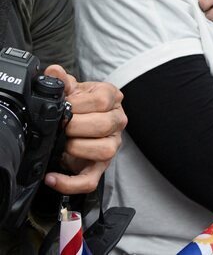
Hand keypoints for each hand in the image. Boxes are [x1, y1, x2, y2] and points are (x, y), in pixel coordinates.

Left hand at [43, 66, 125, 194]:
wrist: (82, 123)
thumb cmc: (81, 104)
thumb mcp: (72, 89)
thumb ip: (62, 81)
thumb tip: (54, 72)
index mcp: (112, 98)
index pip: (103, 100)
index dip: (79, 104)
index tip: (64, 106)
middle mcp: (117, 121)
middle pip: (105, 125)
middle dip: (76, 127)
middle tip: (61, 126)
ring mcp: (112, 144)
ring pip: (104, 151)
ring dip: (78, 148)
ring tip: (64, 143)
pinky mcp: (100, 166)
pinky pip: (90, 180)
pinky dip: (70, 182)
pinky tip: (52, 177)